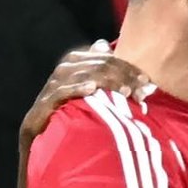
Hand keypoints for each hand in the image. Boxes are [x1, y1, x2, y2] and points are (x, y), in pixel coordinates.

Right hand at [19, 41, 150, 147]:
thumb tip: (104, 45)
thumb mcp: (90, 94)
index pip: (102, 58)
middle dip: (121, 75)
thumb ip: (99, 72)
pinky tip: (92, 89)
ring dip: (106, 82)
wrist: (41, 143)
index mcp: (72, 66)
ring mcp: (50, 90)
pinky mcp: (42, 107)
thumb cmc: (71, 116)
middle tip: (142, 88)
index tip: (146, 80)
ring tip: (126, 91)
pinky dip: (76, 89)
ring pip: (80, 76)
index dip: (126, 66)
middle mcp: (61, 74)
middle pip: (94, 66)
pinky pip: (60, 93)